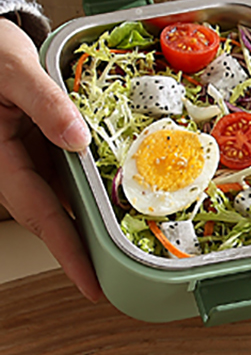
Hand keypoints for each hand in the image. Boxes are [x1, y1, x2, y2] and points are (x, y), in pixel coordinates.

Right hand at [0, 17, 102, 300]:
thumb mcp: (12, 69)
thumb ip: (44, 102)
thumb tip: (77, 138)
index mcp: (0, 159)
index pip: (38, 215)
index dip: (68, 252)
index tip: (91, 284)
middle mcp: (16, 168)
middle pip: (55, 217)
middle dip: (88, 250)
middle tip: (126, 277)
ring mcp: (32, 161)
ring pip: (67, 200)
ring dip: (96, 221)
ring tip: (135, 244)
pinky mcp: (45, 150)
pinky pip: (72, 177)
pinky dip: (97, 188)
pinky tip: (126, 195)